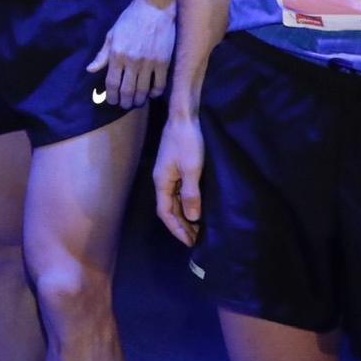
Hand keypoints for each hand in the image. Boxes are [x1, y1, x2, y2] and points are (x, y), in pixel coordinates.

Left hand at [85, 0, 176, 108]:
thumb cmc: (130, 19)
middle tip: (125, 105)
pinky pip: (160, 84)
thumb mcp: (112, 34)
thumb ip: (102, 55)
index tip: (112, 101)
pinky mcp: (164, 62)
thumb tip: (90, 70)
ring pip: (143, 90)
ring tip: (137, 102)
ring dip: (139, 100)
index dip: (111, 96)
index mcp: (117, 55)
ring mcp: (149, 63)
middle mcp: (132, 62)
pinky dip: (155, 93)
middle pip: (127, 90)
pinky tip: (152, 94)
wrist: (154, 8)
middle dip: (125, 101)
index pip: (112, 83)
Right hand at [153, 113, 204, 246]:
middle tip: (198, 240)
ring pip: (173, 201)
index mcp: (162, 181)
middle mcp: (162, 180)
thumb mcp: (192, 168)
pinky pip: (178, 193)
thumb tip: (192, 217)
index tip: (190, 243)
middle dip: (181, 226)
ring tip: (199, 229)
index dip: (177, 229)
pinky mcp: (175, 168)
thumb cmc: (187, 142)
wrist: (184, 117)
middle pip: (168, 209)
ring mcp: (168, 174)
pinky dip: (186, 204)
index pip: (165, 212)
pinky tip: (197, 209)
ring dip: (184, 216)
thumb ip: (191, 193)